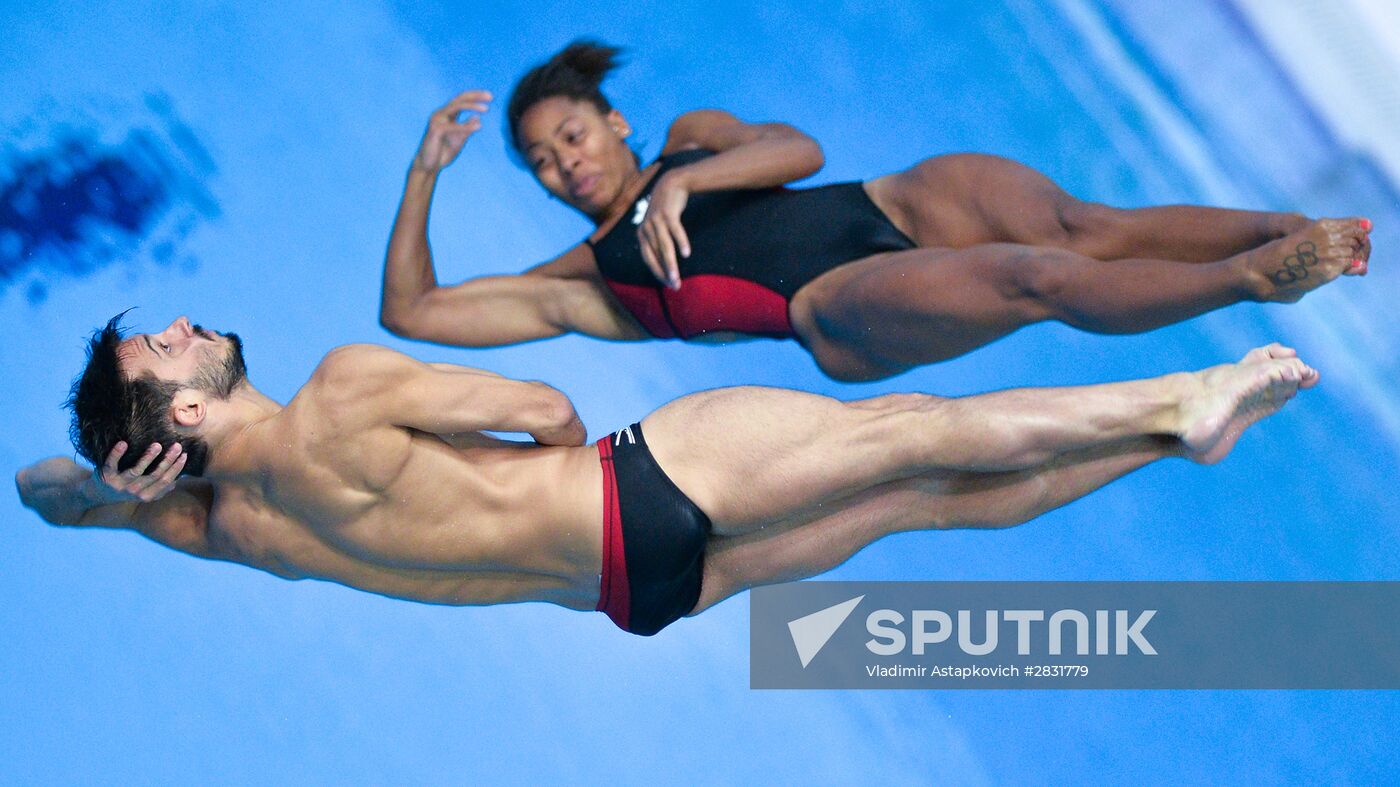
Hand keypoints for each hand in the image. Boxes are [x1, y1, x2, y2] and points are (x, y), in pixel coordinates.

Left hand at [93, 441, 186, 503]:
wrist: (96, 494)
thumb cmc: (124, 490)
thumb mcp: (142, 493)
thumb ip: (158, 489)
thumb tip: (175, 483)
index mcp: (146, 495)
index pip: (166, 481)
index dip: (176, 468)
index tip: (184, 455)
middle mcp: (134, 491)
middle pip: (155, 475)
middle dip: (168, 460)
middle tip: (177, 446)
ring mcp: (119, 484)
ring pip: (136, 470)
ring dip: (147, 457)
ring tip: (157, 445)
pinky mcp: (105, 475)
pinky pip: (111, 464)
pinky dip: (116, 454)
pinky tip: (123, 443)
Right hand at [411, 90, 491, 173]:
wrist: (429, 167)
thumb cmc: (443, 153)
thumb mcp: (459, 139)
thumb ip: (467, 128)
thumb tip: (477, 118)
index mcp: (446, 115)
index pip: (461, 100)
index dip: (475, 96)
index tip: (490, 96)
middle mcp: (440, 114)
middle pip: (459, 99)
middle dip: (475, 96)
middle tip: (490, 96)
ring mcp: (436, 120)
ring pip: (456, 107)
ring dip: (472, 106)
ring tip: (486, 109)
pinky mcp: (435, 130)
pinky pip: (453, 126)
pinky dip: (466, 126)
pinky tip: (478, 127)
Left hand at [637, 172, 691, 289]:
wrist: (670, 184)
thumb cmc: (665, 211)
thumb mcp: (657, 226)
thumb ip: (658, 243)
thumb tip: (665, 265)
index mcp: (642, 235)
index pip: (648, 259)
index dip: (658, 273)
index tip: (669, 285)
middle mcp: (646, 228)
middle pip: (655, 255)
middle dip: (664, 272)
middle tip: (675, 285)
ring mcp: (656, 220)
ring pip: (664, 246)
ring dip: (670, 262)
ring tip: (676, 276)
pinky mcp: (667, 213)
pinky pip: (675, 230)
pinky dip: (681, 242)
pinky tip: (687, 254)